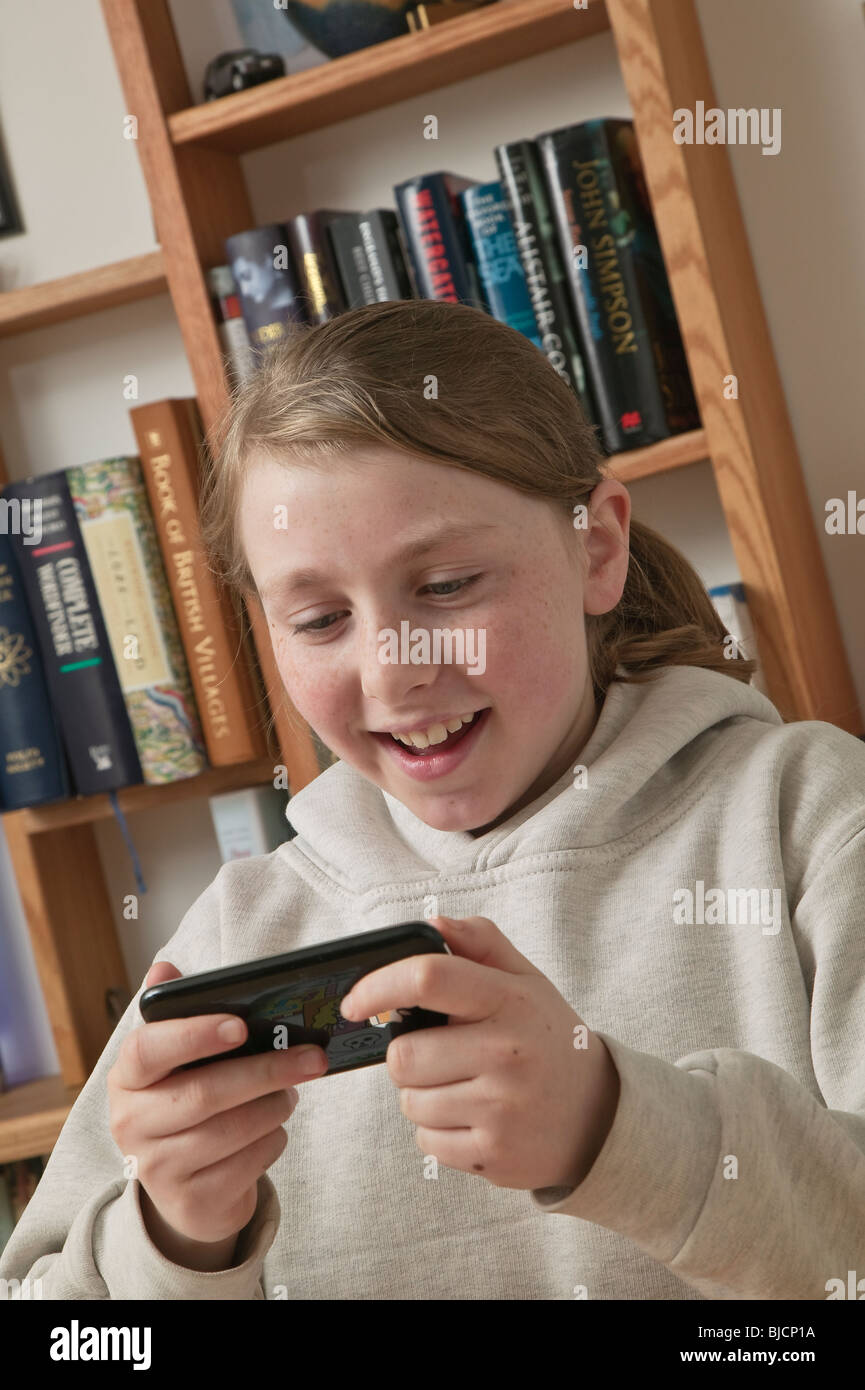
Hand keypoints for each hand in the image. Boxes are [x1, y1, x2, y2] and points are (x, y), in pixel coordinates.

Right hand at [108, 960, 327, 1266]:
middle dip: (266, 1071)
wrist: (186, 1186)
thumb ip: (175, 1013)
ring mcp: (157, 1168)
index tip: (239, 1024)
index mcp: (126, 1077)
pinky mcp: (191, 1202)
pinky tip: (273, 1128)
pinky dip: (273, 1140)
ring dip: (275, 1106)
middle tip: (312, 1057)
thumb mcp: (176, 1060)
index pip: (147, 1050)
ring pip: (233, 1130)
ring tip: (290, 1091)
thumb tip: (165, 968)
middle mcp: (131, 1124)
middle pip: (204, 1094)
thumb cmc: (187, 1100)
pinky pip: (248, 1163)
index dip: (193, 1036)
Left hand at [339, 916, 619, 1191]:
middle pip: (403, 1055)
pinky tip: (474, 1118)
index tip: (353, 1001)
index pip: (428, 976)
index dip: (378, 986)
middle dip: (408, 1056)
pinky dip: (438, 1131)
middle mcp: (506, 1052)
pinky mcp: (494, 1154)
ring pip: (410, 1101)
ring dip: (423, 1095)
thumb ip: (481, 942)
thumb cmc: (550, 1040)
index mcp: (510, 1000)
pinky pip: (426, 1140)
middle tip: (442, 1055)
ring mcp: (501, 1108)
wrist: (600, 1117)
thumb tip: (431, 922)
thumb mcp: (528, 981)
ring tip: (465, 1087)